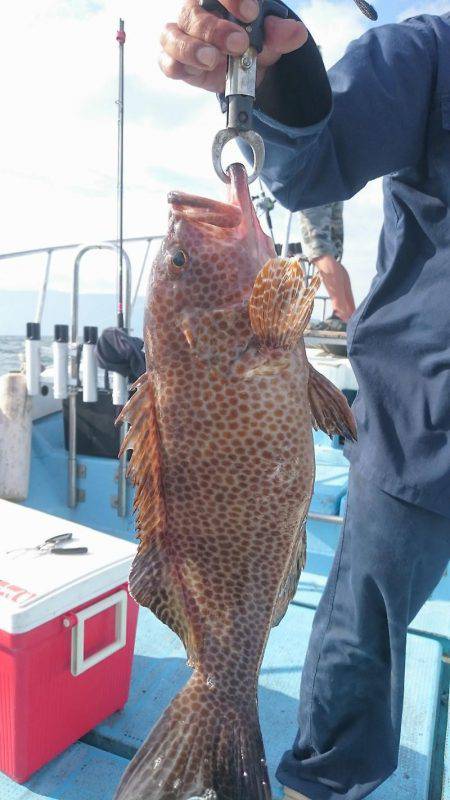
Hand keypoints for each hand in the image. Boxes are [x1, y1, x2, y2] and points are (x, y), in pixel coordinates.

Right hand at [159, 0, 307, 92]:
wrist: (240, 70)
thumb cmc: (249, 43)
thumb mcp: (268, 39)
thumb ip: (278, 33)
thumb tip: (296, 32)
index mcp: (217, 0)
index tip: (251, 12)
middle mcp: (195, 13)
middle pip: (195, 14)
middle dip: (216, 30)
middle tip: (239, 43)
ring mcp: (181, 37)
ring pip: (173, 36)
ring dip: (191, 49)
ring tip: (212, 59)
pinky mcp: (174, 61)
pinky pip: (167, 62)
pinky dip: (175, 65)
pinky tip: (191, 70)